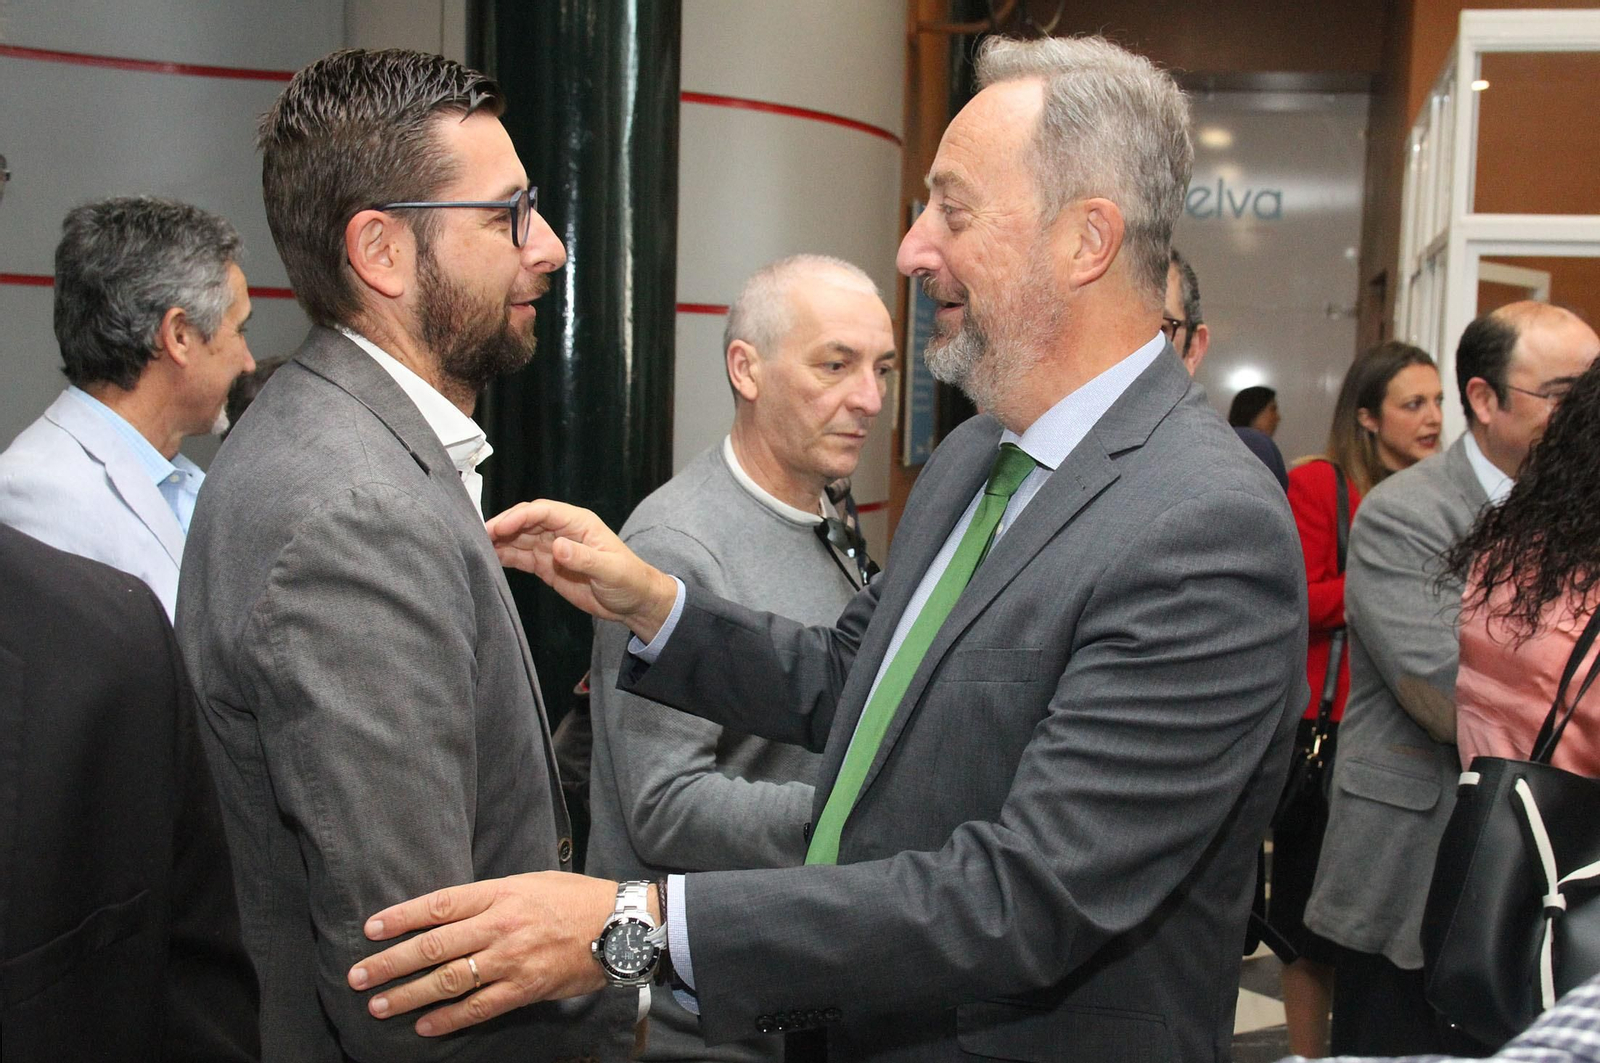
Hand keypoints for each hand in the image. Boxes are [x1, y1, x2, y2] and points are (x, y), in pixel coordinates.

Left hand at [348, 872, 617, 1036]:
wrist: (619, 925)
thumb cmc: (573, 899)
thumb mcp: (528, 883)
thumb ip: (488, 897)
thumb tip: (447, 912)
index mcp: (499, 893)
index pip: (439, 904)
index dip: (402, 917)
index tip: (371, 929)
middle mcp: (500, 925)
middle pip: (434, 945)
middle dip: (391, 962)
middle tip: (358, 975)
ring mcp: (511, 959)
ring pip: (449, 979)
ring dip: (410, 994)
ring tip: (379, 1004)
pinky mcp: (526, 988)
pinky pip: (480, 1007)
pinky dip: (449, 1018)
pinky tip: (425, 1026)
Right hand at [485, 500, 676, 640]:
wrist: (634, 602)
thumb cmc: (629, 580)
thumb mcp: (610, 570)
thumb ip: (584, 558)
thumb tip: (557, 546)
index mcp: (578, 523)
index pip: (542, 512)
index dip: (519, 517)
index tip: (499, 528)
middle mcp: (562, 531)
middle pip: (525, 522)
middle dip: (502, 527)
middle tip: (478, 536)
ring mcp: (553, 548)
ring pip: (520, 539)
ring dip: (499, 541)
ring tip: (476, 547)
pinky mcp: (548, 566)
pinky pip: (522, 557)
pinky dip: (505, 557)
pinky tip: (489, 559)